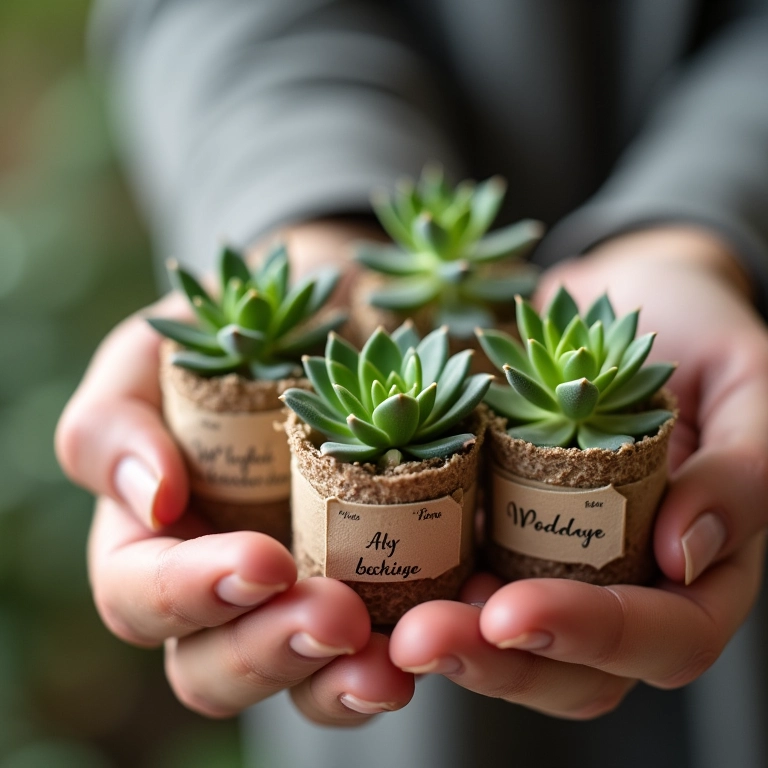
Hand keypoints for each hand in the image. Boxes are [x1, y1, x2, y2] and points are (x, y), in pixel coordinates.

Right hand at [56, 221, 412, 723]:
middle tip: (336, 619)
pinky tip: (457, 624)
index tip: (263, 560)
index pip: (142, 596)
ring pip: (305, 682)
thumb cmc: (243, 322)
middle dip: (271, 653)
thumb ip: (117, 420)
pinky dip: (425, 649)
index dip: (190, 595)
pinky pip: (395, 646)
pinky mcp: (387, 586)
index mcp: (159, 534)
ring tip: (394, 665)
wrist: (349, 300)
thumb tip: (154, 503)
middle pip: (216, 667)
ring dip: (343, 687)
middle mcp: (229, 580)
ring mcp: (309, 591)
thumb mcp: (157, 350)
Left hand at [389, 226, 767, 717]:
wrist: (609, 305)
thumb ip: (742, 471)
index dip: (593, 636)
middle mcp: (622, 581)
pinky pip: (455, 575)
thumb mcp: (745, 381)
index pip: (665, 636)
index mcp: (700, 566)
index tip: (514, 612)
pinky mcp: (493, 530)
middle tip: (422, 638)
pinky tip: (367, 579)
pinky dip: (415, 586)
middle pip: (571, 668)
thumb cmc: (693, 329)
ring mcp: (550, 562)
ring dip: (446, 640)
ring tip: (390, 624)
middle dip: (496, 662)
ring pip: (504, 640)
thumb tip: (689, 554)